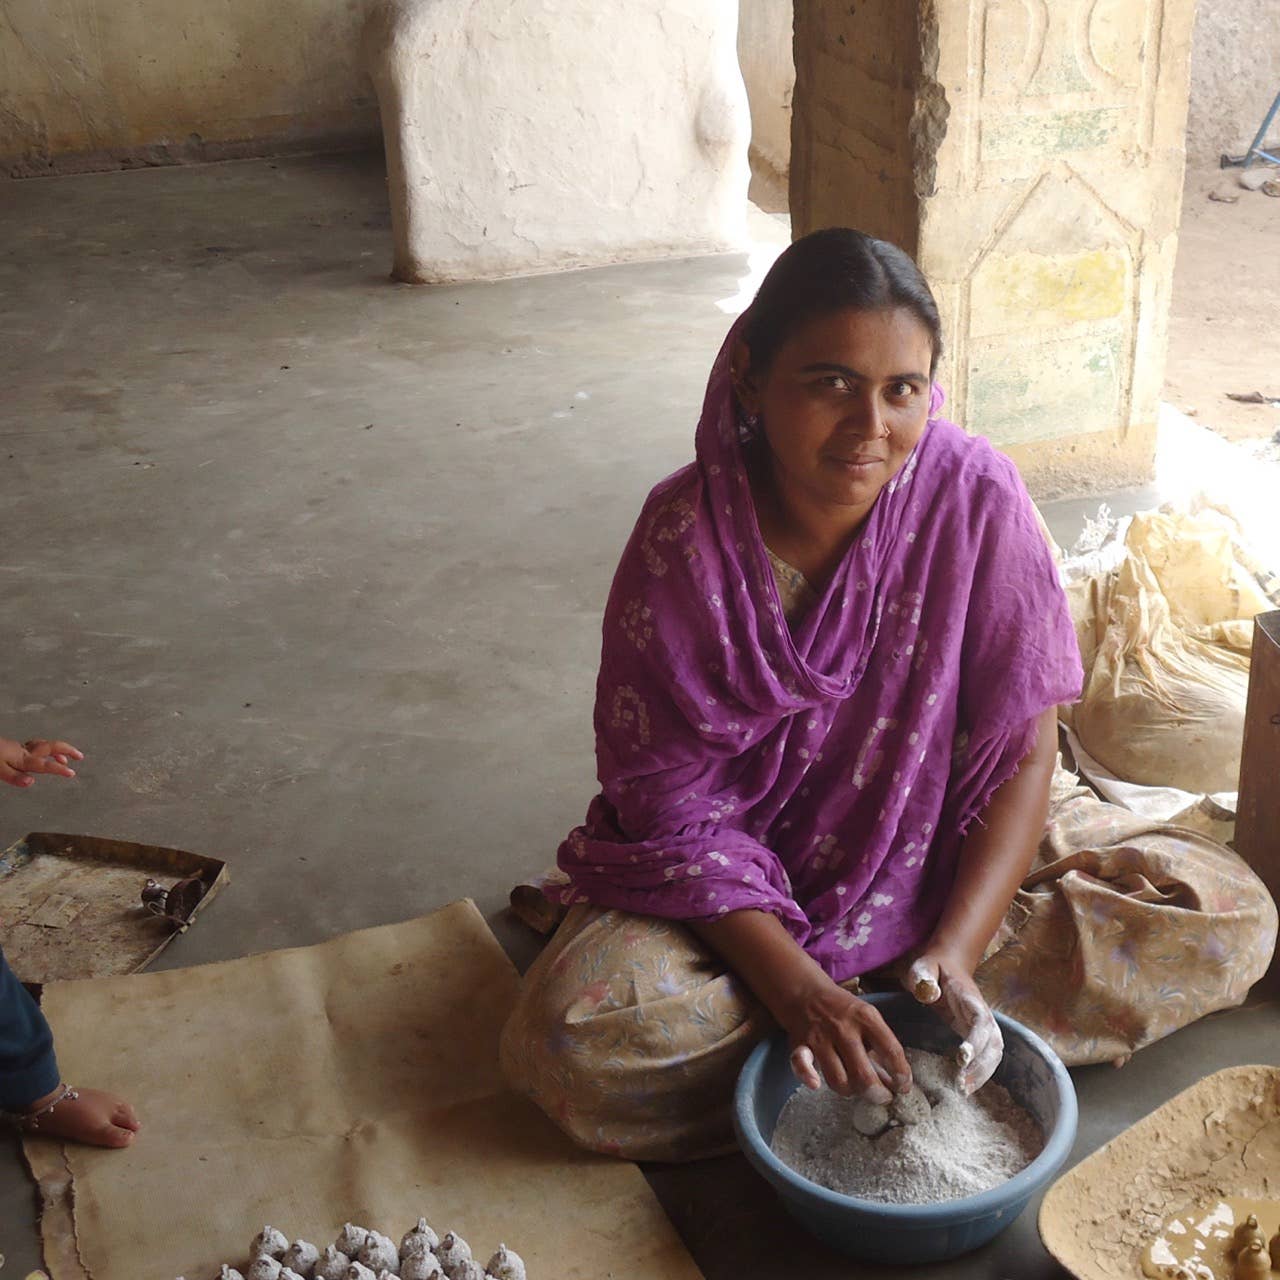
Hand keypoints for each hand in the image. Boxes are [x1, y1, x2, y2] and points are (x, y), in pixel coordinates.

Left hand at [0, 737, 83, 788]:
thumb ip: (14, 777)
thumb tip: (31, 782)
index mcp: (22, 758)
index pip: (45, 764)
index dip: (59, 769)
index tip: (72, 774)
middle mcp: (24, 751)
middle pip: (50, 747)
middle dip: (67, 750)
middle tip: (80, 756)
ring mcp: (19, 748)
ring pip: (43, 745)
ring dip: (57, 750)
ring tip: (65, 757)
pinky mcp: (13, 747)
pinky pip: (34, 746)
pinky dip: (43, 749)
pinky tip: (41, 754)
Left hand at [21, 1085, 139, 1147]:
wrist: (52, 1104)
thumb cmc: (77, 1120)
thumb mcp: (97, 1131)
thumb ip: (114, 1135)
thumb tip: (133, 1138)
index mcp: (115, 1109)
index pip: (129, 1120)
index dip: (132, 1127)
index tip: (136, 1134)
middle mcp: (110, 1102)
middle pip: (125, 1110)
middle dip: (130, 1118)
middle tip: (134, 1126)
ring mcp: (98, 1097)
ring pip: (115, 1105)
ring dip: (121, 1112)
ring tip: (122, 1118)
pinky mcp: (86, 1097)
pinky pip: (105, 1103)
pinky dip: (110, 1108)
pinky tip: (103, 1111)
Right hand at [784, 976, 911, 1100]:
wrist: (806, 992)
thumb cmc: (843, 1010)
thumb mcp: (867, 1018)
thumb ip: (881, 1047)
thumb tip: (896, 1083)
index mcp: (866, 1017)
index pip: (891, 1050)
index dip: (901, 1074)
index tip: (903, 1087)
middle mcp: (843, 1028)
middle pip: (864, 1074)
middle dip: (877, 1094)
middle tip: (882, 1097)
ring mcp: (820, 1037)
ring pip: (838, 1080)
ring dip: (850, 1091)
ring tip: (857, 1088)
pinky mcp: (801, 1045)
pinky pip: (801, 1065)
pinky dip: (808, 1077)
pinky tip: (816, 1084)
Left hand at [904, 951, 1001, 1093]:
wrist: (947, 964)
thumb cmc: (932, 967)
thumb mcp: (923, 966)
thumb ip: (924, 977)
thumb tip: (931, 994)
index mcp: (970, 997)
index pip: (979, 1020)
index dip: (976, 1039)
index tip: (963, 1057)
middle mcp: (982, 1013)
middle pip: (993, 1042)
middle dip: (981, 1065)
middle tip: (962, 1085)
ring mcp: (983, 1024)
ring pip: (995, 1052)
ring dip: (984, 1073)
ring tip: (965, 1090)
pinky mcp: (978, 1034)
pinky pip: (987, 1056)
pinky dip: (982, 1072)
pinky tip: (967, 1086)